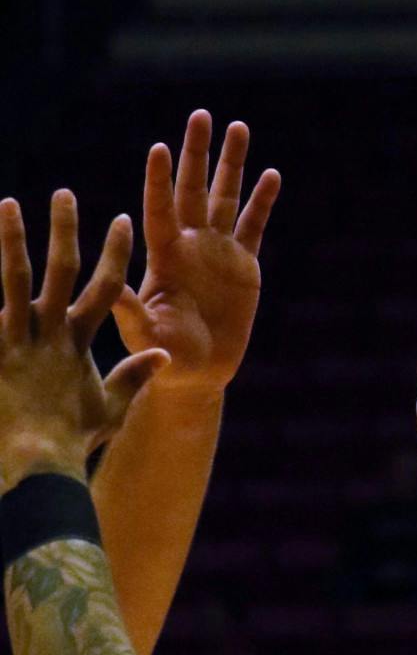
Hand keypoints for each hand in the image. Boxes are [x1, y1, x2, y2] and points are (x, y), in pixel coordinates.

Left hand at [0, 192, 167, 483]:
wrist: (36, 460)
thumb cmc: (72, 439)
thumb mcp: (110, 409)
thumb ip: (133, 377)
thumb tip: (163, 355)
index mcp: (81, 342)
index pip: (108, 288)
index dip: (117, 253)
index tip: (123, 220)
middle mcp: (50, 332)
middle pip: (61, 269)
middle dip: (65, 230)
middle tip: (64, 194)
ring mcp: (16, 338)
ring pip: (14, 277)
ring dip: (11, 238)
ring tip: (7, 204)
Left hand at [114, 110, 277, 397]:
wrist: (196, 371)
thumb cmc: (164, 355)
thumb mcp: (146, 334)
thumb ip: (134, 311)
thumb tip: (116, 288)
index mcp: (165, 256)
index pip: (161, 209)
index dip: (160, 181)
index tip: (159, 148)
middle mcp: (190, 244)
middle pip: (194, 189)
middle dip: (198, 153)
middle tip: (201, 116)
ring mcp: (218, 251)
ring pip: (226, 198)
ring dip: (233, 164)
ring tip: (239, 127)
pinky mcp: (244, 265)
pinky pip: (254, 226)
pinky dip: (263, 201)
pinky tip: (271, 175)